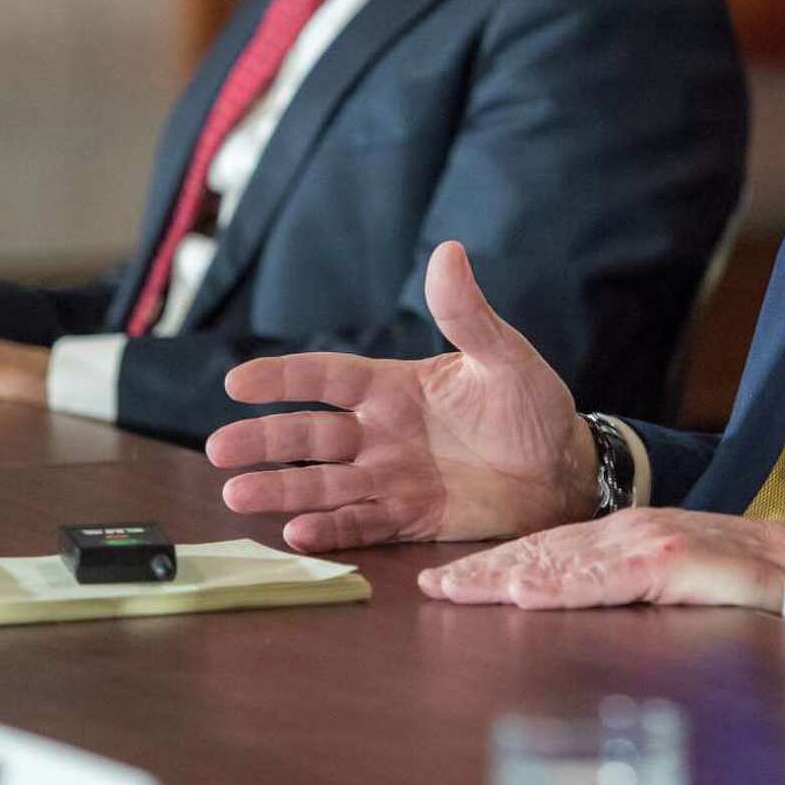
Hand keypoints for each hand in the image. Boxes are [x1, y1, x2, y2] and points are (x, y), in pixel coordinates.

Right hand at [206, 241, 590, 551]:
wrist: (564, 469)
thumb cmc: (531, 405)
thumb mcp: (502, 356)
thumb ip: (467, 314)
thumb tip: (447, 251)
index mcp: (395, 387)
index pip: (328, 378)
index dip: (284, 379)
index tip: (237, 381)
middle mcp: (381, 433)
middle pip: (311, 436)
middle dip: (266, 441)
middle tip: (220, 448)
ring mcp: (391, 477)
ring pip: (323, 484)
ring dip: (281, 490)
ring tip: (236, 494)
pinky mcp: (409, 518)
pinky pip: (361, 524)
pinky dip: (330, 529)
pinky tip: (296, 532)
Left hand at [418, 510, 784, 612]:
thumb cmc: (734, 574)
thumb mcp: (665, 573)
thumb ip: (619, 579)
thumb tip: (563, 596)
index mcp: (620, 533)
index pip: (543, 550)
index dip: (493, 564)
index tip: (447, 580)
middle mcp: (623, 531)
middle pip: (539, 552)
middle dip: (482, 571)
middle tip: (432, 587)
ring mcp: (643, 541)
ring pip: (559, 562)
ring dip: (504, 577)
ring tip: (460, 590)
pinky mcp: (665, 559)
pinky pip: (602, 579)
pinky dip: (561, 587)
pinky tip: (527, 593)